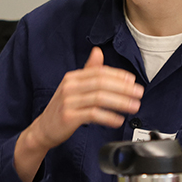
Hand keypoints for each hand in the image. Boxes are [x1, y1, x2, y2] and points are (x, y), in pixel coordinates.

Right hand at [14, 47, 141, 181]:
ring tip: (133, 106)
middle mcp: (69, 86)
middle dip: (123, 88)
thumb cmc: (62, 108)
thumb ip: (88, 71)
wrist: (43, 129)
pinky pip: (93, 114)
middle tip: (138, 93)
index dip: (118, 75)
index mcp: (72, 77)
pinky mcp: (69, 117)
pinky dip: (108, 117)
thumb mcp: (73, 87)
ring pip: (99, 98)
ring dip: (120, 102)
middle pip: (101, 83)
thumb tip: (98, 52)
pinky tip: (118, 120)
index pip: (99, 72)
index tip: (132, 80)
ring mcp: (68, 101)